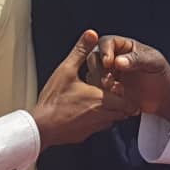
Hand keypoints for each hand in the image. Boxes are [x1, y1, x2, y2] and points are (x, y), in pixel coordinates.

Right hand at [31, 30, 138, 149]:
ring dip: (110, 111)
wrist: (41, 127)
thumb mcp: (66, 70)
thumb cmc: (53, 100)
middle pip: (123, 113)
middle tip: (113, 92)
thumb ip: (81, 51)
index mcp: (101, 100)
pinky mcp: (85, 135)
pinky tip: (85, 110)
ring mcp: (93, 128)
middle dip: (121, 102)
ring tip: (100, 100)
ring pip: (112, 121)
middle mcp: (101, 116)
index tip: (120, 87)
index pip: (128, 104)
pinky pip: (99, 127)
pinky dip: (98, 119)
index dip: (128, 96)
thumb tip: (91, 34)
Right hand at [88, 35, 169, 123]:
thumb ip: (137, 59)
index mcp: (124, 46)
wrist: (164, 97)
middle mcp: (113, 58)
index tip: (108, 63)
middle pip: (95, 58)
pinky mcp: (108, 90)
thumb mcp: (154, 62)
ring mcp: (109, 74)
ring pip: (94, 74)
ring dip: (100, 83)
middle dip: (99, 69)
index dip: (104, 51)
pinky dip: (103, 95)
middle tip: (109, 80)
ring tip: (116, 90)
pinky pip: (97, 90)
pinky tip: (117, 98)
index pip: (106, 42)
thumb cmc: (161, 74)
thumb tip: (118, 62)